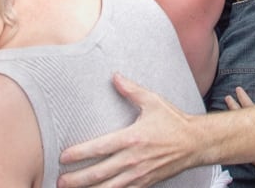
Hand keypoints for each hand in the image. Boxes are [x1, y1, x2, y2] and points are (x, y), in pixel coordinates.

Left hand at [57, 73, 198, 186]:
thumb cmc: (173, 122)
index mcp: (132, 138)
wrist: (195, 143)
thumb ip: (131, 90)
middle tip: (59, 181)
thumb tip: (114, 77)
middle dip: (77, 179)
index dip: (79, 154)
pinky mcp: (145, 183)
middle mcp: (133, 159)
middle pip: (99, 173)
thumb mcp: (153, 101)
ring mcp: (139, 174)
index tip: (62, 157)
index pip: (99, 148)